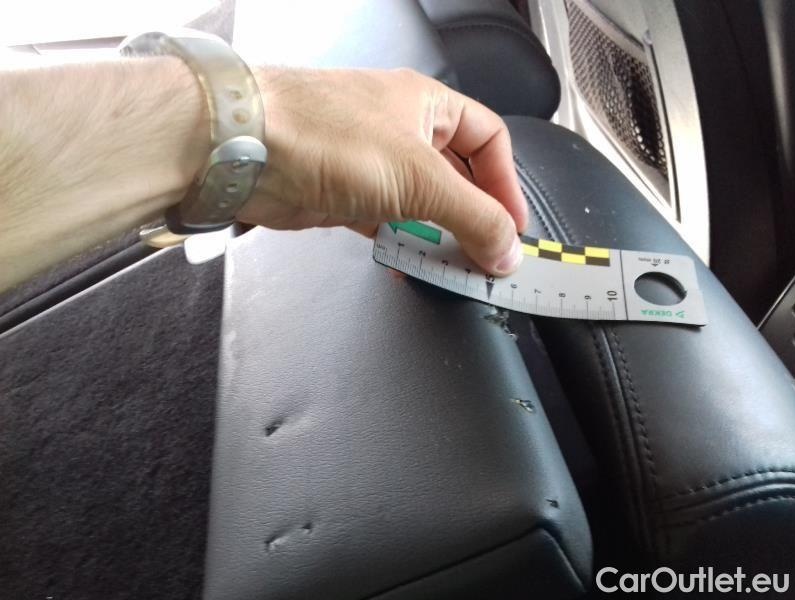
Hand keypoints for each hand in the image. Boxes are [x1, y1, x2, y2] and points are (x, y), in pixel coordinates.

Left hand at [238, 68, 526, 275]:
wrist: (246, 151)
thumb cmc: (323, 133)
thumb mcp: (420, 179)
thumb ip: (472, 216)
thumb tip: (506, 247)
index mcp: (427, 106)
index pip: (488, 142)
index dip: (507, 185)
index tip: (514, 228)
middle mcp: (401, 130)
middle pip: (456, 179)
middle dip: (474, 218)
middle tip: (488, 256)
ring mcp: (371, 164)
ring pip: (422, 206)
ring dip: (438, 238)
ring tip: (454, 269)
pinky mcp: (345, 194)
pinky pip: (388, 224)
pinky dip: (402, 246)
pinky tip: (409, 265)